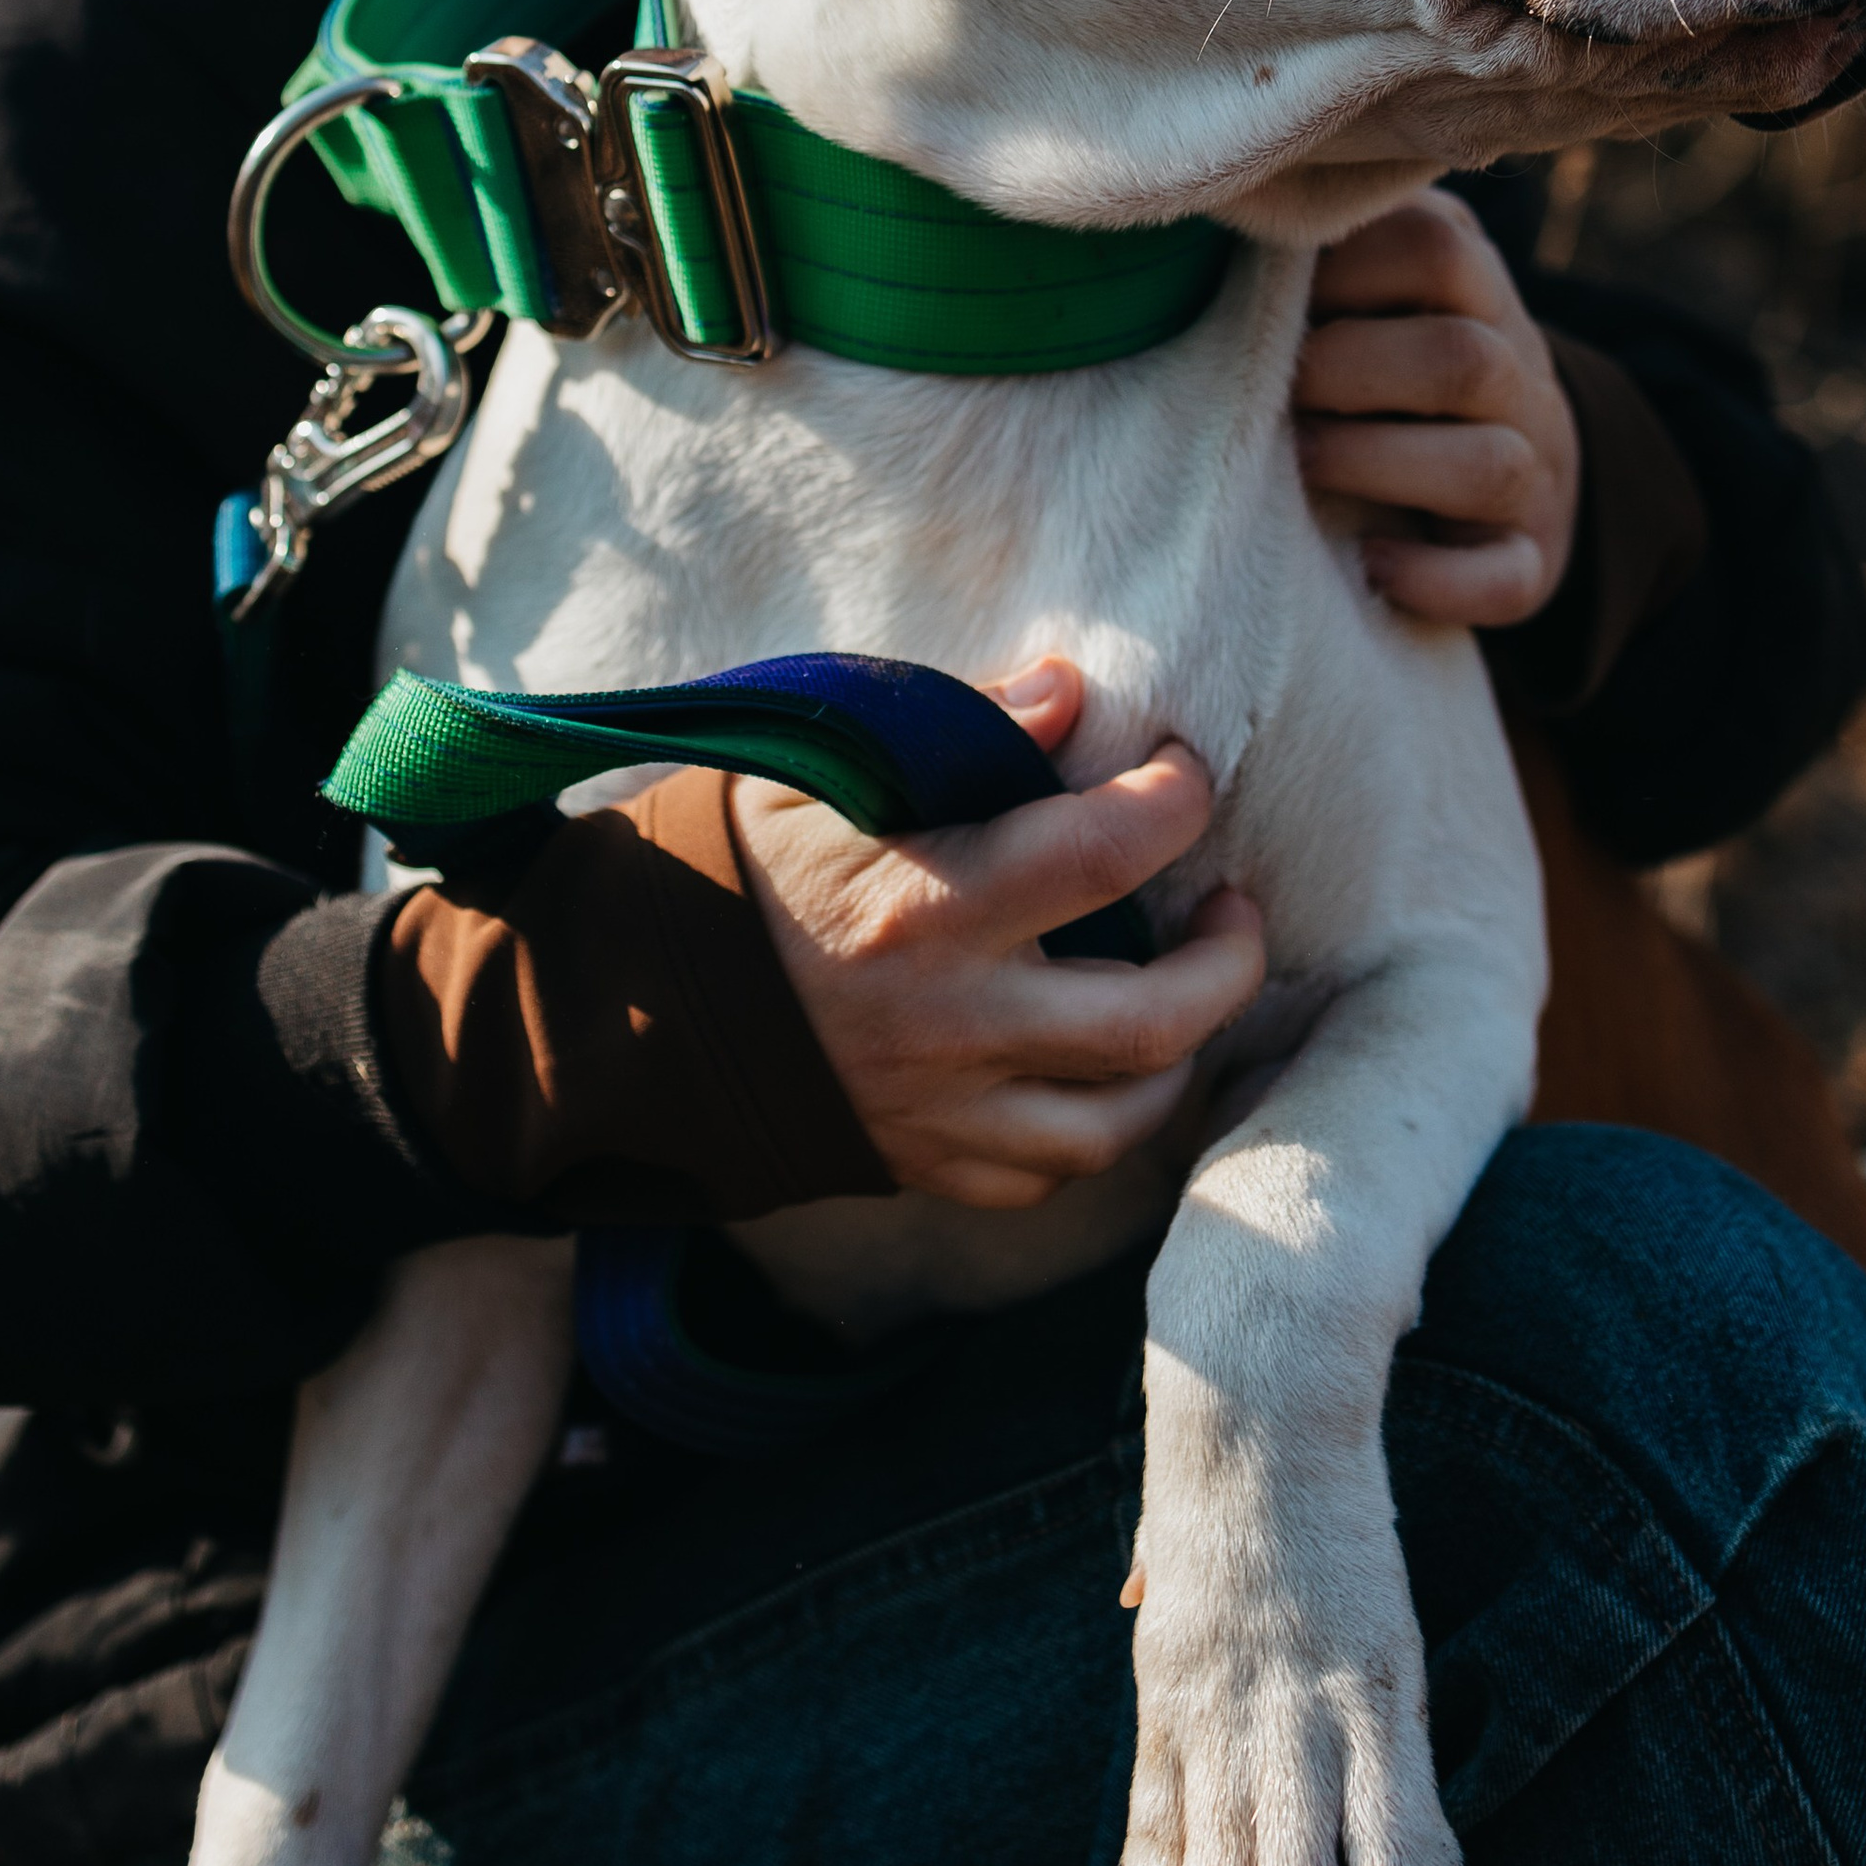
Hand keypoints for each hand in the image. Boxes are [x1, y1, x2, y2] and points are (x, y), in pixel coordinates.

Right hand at [730, 658, 1263, 1207]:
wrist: (630, 1006)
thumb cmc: (735, 864)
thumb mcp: (820, 767)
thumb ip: (956, 728)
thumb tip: (1070, 691)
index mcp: (924, 906)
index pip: (1103, 851)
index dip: (1175, 802)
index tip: (1184, 773)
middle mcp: (949, 1022)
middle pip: (1153, 1021)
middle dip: (1229, 962)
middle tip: (1235, 908)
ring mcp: (940, 1111)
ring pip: (1119, 1120)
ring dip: (1181, 1055)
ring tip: (1186, 995)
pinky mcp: (923, 1166)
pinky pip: (1049, 1174)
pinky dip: (1095, 1120)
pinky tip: (1098, 1065)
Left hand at [1295, 188, 1580, 628]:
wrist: (1506, 468)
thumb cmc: (1389, 360)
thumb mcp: (1377, 287)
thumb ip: (1324, 253)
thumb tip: (1216, 224)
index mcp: (1475, 287)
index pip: (1434, 248)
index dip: (1343, 270)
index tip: (1269, 293)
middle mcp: (1519, 375)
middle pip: (1462, 358)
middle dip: (1350, 372)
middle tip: (1278, 387)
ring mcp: (1534, 473)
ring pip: (1490, 465)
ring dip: (1378, 464)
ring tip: (1302, 463)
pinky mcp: (1528, 560)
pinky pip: (1505, 576)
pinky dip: (1435, 577)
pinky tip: (1368, 564)